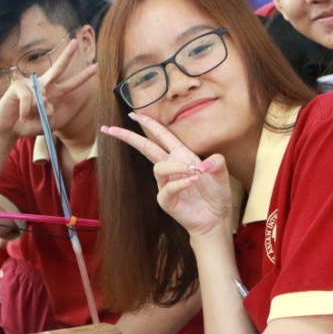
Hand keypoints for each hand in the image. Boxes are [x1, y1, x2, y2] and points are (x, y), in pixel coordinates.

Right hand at [0, 39, 97, 139]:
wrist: (9, 128)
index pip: (70, 84)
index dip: (82, 76)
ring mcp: (29, 84)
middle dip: (67, 55)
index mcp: (52, 93)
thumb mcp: (45, 123)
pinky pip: (28, 99)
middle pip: (57, 68)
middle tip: (75, 42)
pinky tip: (22, 115)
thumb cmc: (28, 124)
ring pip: (41, 97)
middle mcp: (43, 85)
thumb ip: (49, 113)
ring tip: (26, 118)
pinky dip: (26, 111)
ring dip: (35, 112)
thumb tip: (46, 100)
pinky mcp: (18, 86)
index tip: (96, 67)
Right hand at [101, 113, 231, 237]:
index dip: (148, 123)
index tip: (133, 113)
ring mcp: (166, 184)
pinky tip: (192, 182)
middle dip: (129, 137)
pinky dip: (179, 183)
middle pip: (146, 147)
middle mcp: (171, 168)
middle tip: (110, 128)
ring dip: (175, 167)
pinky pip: (167, 188)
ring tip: (196, 174)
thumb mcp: (222, 175)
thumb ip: (217, 163)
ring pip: (159, 168)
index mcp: (181, 156)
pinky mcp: (166, 200)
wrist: (216, 220)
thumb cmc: (216, 196)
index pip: (160, 135)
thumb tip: (204, 163)